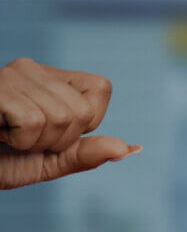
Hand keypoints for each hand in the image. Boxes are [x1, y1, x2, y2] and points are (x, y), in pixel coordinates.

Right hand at [0, 56, 141, 189]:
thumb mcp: (49, 162)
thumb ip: (86, 154)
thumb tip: (129, 148)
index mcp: (52, 81)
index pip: (100, 88)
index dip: (87, 121)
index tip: (52, 133)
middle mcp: (33, 69)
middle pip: (82, 112)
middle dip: (58, 140)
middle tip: (24, 140)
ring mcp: (11, 75)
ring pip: (60, 118)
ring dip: (34, 143)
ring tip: (7, 136)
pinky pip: (33, 121)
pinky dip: (17, 140)